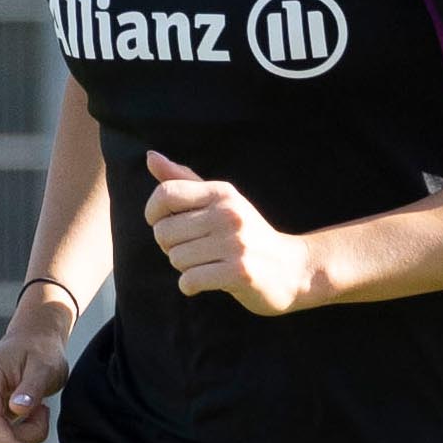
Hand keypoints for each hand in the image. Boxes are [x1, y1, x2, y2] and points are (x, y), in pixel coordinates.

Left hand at [142, 149, 322, 314]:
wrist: (292, 269)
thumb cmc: (248, 235)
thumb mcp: (221, 202)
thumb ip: (184, 180)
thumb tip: (150, 156)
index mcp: (222, 193)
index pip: (166, 193)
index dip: (152, 212)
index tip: (160, 223)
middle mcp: (228, 214)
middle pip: (164, 231)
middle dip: (170, 246)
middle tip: (194, 250)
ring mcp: (235, 243)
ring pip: (175, 258)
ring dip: (184, 267)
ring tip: (207, 264)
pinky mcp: (239, 272)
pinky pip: (189, 280)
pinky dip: (190, 286)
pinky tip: (205, 282)